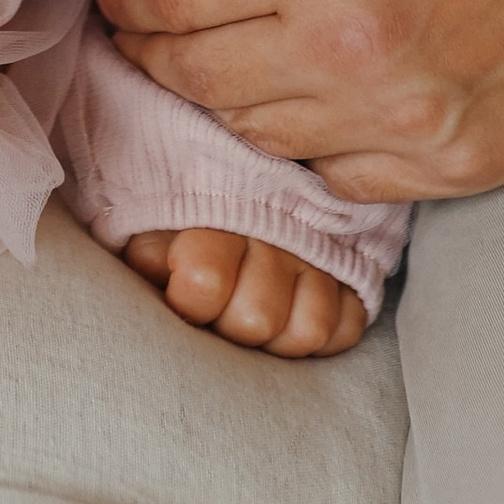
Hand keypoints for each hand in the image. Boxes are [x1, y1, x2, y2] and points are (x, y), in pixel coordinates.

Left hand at [96, 0, 503, 201]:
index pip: (169, 0)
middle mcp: (352, 51)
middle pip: (202, 80)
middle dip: (158, 55)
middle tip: (148, 34)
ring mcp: (410, 119)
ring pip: (264, 138)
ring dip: (229, 104)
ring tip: (223, 67)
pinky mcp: (463, 164)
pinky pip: (346, 180)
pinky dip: (316, 147)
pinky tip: (316, 106)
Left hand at [120, 226, 365, 356]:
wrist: (251, 166)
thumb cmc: (189, 205)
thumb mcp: (154, 213)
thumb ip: (151, 247)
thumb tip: (156, 271)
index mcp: (220, 212)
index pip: (206, 280)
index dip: (189, 301)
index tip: (179, 291)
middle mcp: (277, 233)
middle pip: (258, 318)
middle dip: (229, 326)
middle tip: (217, 310)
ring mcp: (320, 253)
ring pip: (308, 330)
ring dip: (276, 337)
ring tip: (251, 315)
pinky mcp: (353, 272)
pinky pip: (346, 328)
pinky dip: (319, 337)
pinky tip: (290, 317)